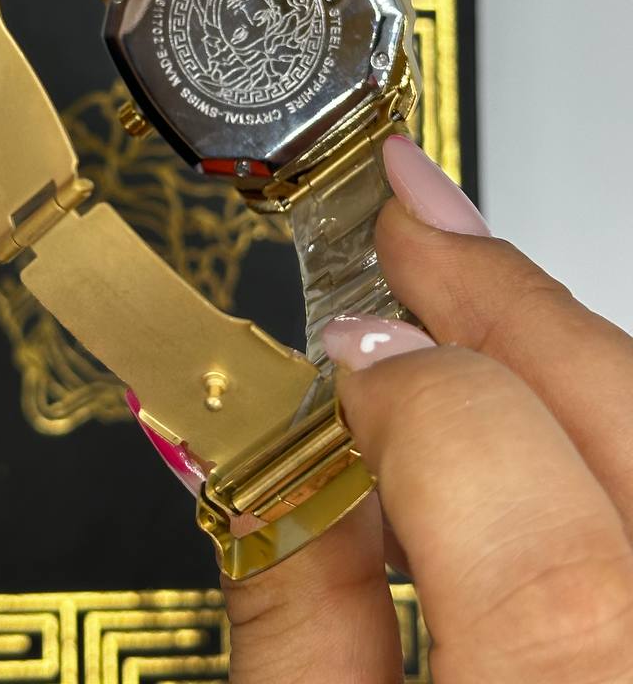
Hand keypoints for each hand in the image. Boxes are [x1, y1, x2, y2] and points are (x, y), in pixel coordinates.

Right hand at [139, 137, 632, 681]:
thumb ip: (294, 619)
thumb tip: (237, 444)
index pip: (487, 464)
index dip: (403, 379)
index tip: (339, 343)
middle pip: (615, 407)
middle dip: (503, 293)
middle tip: (411, 212)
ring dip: (561, 344)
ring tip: (471, 290)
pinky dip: (600, 423)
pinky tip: (539, 410)